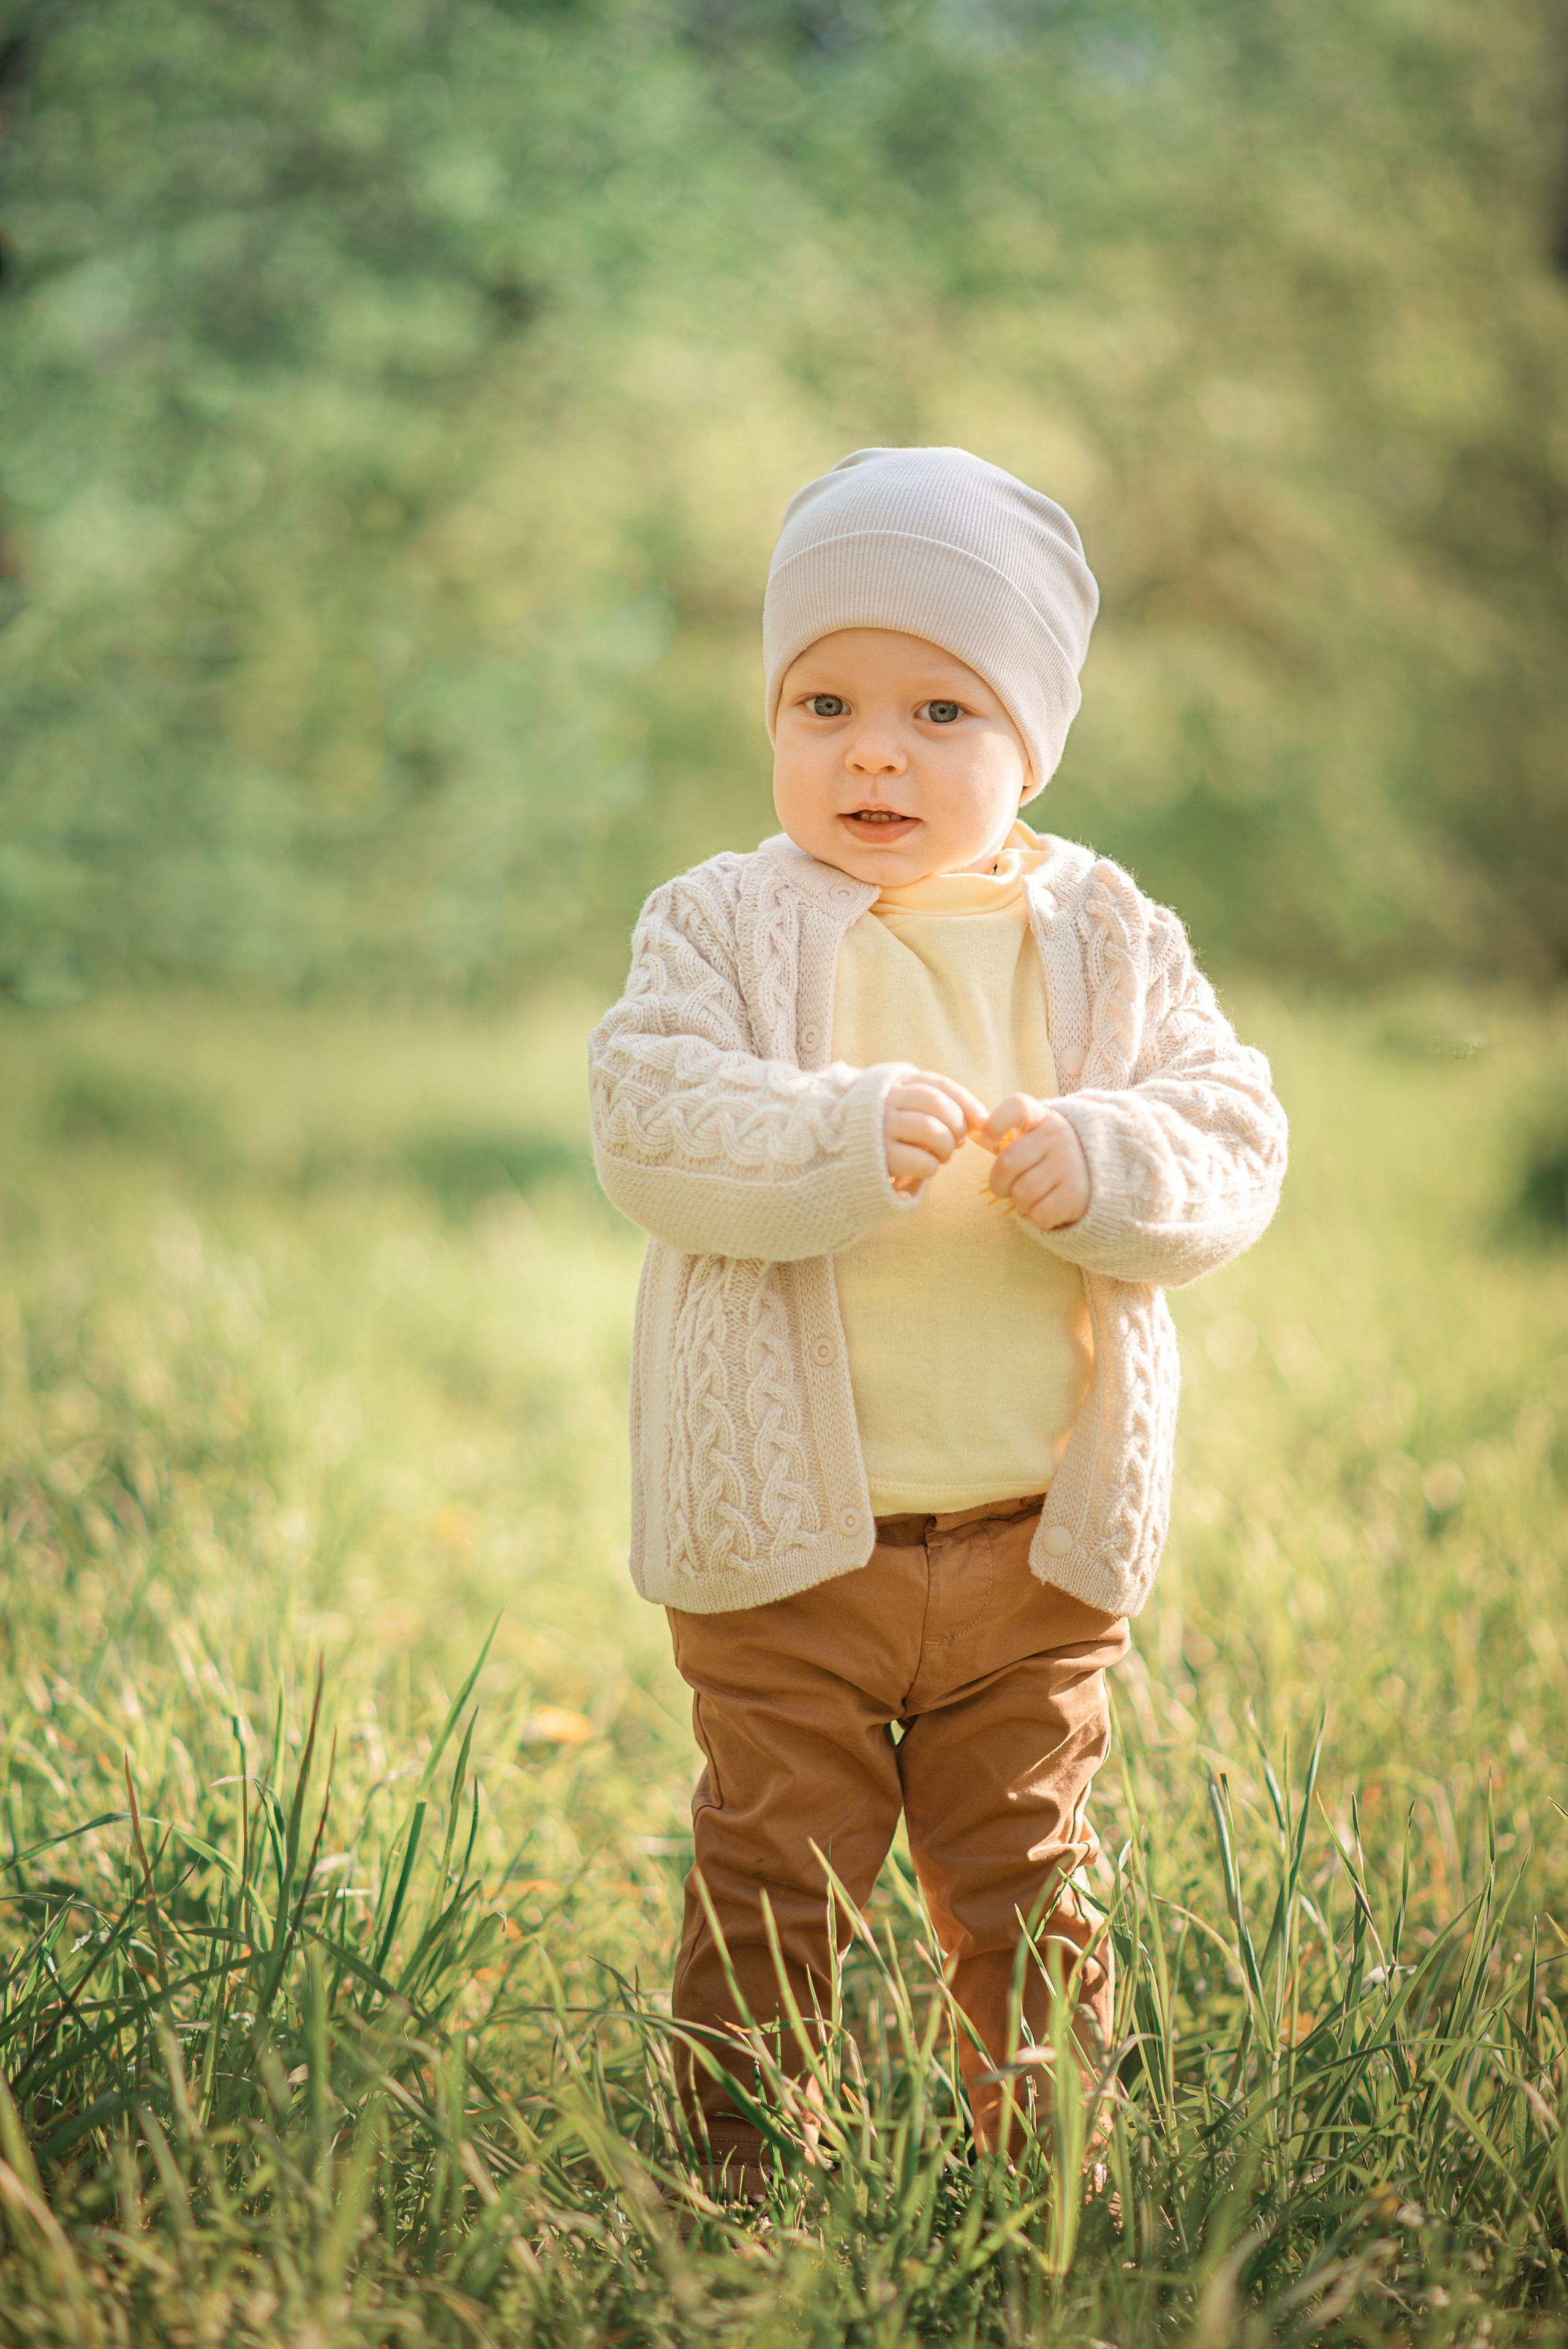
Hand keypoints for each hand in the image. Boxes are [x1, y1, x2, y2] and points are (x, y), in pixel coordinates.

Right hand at [884, 1071, 986, 1193]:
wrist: (842, 1153)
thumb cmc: (888, 1131)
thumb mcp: (907, 1108)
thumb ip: (939, 1106)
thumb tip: (983, 1120)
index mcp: (897, 1084)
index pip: (940, 1085)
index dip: (967, 1102)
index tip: (981, 1121)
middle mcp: (888, 1100)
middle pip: (938, 1104)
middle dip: (958, 1125)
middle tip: (957, 1141)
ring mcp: (882, 1127)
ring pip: (932, 1130)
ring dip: (946, 1147)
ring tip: (942, 1155)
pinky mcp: (880, 1156)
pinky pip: (922, 1161)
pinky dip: (932, 1167)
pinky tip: (926, 1167)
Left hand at [981, 1093, 1090, 1228]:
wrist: (1104, 1175)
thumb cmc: (1052, 1156)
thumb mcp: (1034, 1138)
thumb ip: (1004, 1136)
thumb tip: (972, 1135)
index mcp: (1044, 1118)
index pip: (1017, 1107)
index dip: (995, 1123)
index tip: (989, 1140)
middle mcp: (1059, 1136)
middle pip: (1007, 1162)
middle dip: (999, 1182)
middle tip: (1007, 1187)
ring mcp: (1070, 1165)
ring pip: (1021, 1193)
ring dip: (1021, 1202)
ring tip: (1035, 1194)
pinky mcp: (1077, 1196)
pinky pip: (1039, 1214)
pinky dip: (1038, 1217)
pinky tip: (1050, 1205)